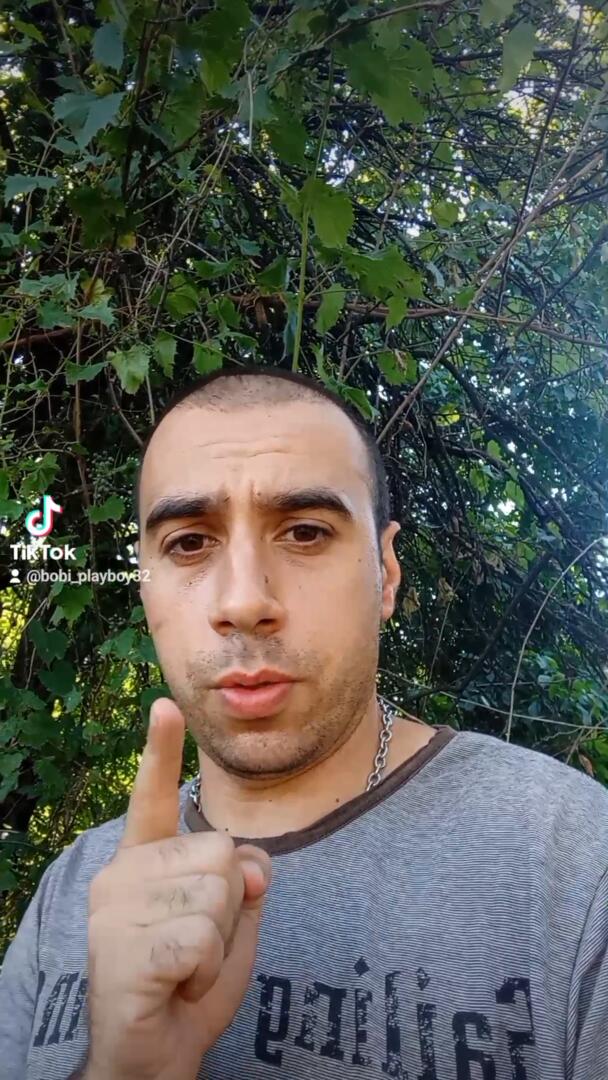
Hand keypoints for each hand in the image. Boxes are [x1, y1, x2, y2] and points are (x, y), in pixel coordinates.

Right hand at [84, 698, 271, 1079]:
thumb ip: (246, 879)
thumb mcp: (232, 921)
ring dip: (220, 942)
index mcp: (144, 860)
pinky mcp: (122, 953)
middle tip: (197, 947)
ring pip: (217, 895)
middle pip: (221, 853)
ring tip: (187, 969)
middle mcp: (120, 875)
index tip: (165, 705)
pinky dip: (207, 971)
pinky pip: (202, 939)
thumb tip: (252, 866)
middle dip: (230, 906)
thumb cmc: (191, 982)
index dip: (161, 750)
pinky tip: (178, 986)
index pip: (154, 796)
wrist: (156, 1055)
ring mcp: (115, 913)